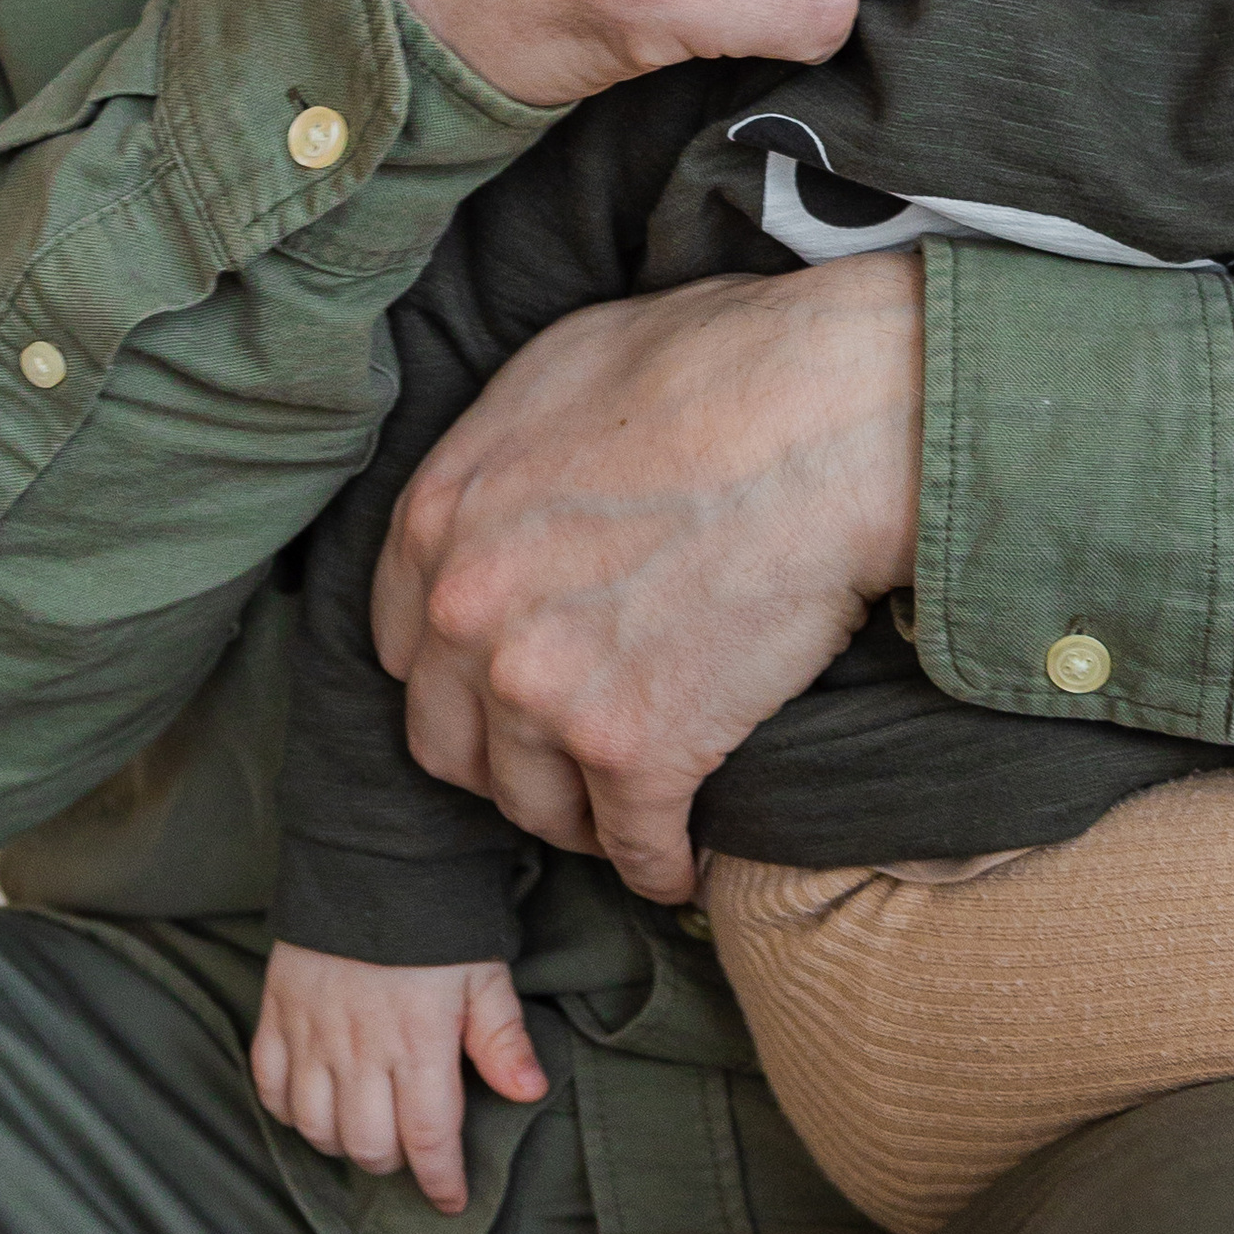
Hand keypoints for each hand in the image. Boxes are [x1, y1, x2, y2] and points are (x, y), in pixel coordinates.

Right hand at [250, 943, 546, 1215]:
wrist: (367, 855)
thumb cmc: (435, 918)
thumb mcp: (484, 972)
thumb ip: (503, 1038)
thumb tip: (530, 1093)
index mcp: (418, 1041)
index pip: (427, 1139)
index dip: (441, 1181)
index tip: (452, 1200)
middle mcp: (360, 1048)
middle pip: (369, 1146)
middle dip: (394, 1163)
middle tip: (410, 1148)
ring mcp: (311, 1032)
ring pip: (316, 1127)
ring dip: (341, 1142)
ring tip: (364, 1127)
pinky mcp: (276, 1012)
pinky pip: (269, 1087)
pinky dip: (289, 1110)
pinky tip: (314, 1103)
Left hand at [373, 253, 922, 904]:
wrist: (828, 418)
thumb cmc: (716, 367)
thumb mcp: (560, 370)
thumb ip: (500, 455)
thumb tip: (503, 497)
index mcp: (438, 518)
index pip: (404, 645)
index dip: (458, 673)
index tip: (502, 688)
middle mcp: (467, 613)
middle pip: (450, 743)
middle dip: (502, 758)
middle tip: (561, 759)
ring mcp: (544, 691)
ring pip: (534, 807)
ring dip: (579, 817)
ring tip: (623, 808)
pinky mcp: (636, 753)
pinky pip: (635, 851)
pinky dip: (660, 866)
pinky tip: (683, 860)